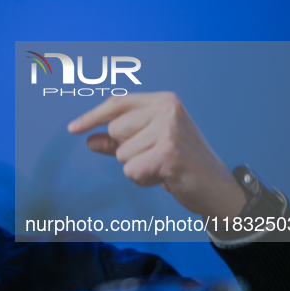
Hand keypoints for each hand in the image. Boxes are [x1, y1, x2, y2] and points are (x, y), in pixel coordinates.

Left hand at [67, 92, 246, 218]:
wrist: (217, 189)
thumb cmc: (182, 165)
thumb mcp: (148, 146)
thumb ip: (118, 141)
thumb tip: (88, 139)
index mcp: (163, 101)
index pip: (117, 104)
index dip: (92, 116)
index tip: (72, 129)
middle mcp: (167, 109)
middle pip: (115, 130)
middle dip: (127, 150)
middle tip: (155, 157)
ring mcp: (169, 129)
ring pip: (122, 153)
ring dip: (137, 167)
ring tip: (162, 167)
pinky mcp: (168, 152)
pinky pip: (131, 170)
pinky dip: (143, 179)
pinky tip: (165, 177)